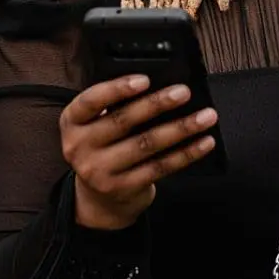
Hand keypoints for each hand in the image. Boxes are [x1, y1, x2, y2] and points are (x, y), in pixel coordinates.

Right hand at [58, 75, 218, 228]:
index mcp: (72, 122)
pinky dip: (186, 153)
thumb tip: (160, 86)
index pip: (90, 101)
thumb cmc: (103, 147)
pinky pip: (160, 167)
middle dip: (157, 104)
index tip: (145, 80)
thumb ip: (115, 106)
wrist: (100, 198)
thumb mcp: (95, 125)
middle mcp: (80, 147)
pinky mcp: (124, 188)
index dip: (117, 89)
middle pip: (123, 121)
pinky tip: (204, 142)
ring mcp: (101, 171)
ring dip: (181, 128)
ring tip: (206, 116)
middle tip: (184, 92)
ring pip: (146, 144)